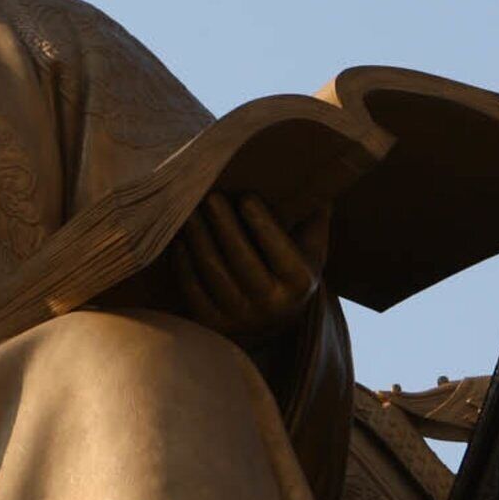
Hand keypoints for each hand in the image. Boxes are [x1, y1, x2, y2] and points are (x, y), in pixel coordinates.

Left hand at [170, 193, 328, 339]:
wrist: (271, 322)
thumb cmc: (290, 271)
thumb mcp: (311, 249)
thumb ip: (313, 217)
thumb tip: (319, 174)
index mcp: (299, 283)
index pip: (281, 251)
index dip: (263, 224)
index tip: (246, 197)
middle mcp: (272, 306)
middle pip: (242, 261)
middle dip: (224, 226)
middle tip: (210, 196)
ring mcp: (240, 318)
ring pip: (214, 274)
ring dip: (199, 239)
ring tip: (190, 211)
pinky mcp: (212, 325)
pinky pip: (193, 291)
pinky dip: (184, 264)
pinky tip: (180, 240)